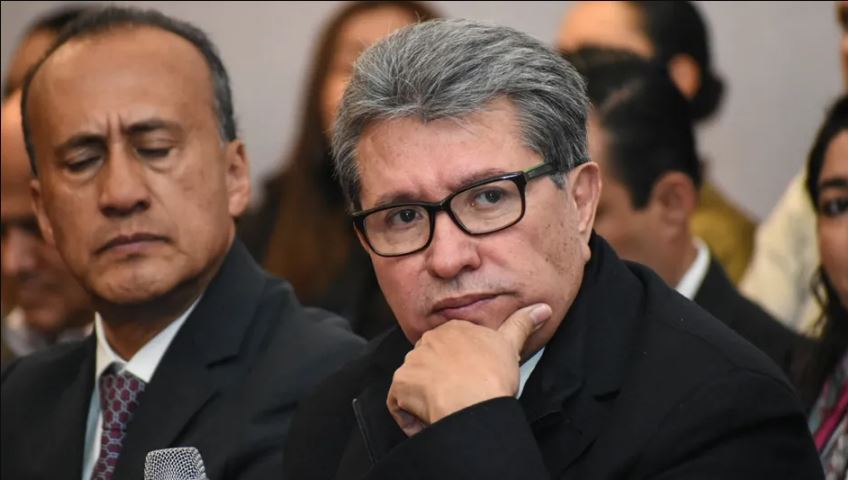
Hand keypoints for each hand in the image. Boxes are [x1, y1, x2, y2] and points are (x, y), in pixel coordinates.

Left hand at [387, 303, 551, 435]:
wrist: (475, 403)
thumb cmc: (493, 377)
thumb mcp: (510, 345)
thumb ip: (522, 324)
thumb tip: (542, 308)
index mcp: (452, 330)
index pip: (449, 349)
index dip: (459, 370)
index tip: (471, 383)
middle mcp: (427, 341)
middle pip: (430, 366)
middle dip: (440, 383)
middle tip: (460, 398)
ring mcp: (411, 362)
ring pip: (415, 385)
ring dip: (426, 399)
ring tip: (448, 410)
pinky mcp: (400, 384)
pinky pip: (400, 403)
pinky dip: (412, 416)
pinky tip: (432, 419)